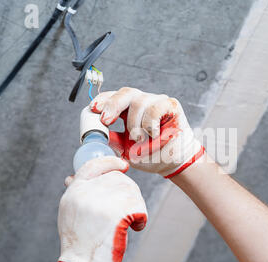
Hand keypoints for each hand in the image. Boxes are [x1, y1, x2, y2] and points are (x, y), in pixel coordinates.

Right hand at [57, 156, 147, 261]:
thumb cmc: (79, 240)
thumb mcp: (70, 211)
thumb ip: (77, 192)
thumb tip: (74, 176)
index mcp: (74, 191)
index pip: (93, 166)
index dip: (110, 162)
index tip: (123, 165)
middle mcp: (86, 193)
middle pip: (118, 179)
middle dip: (127, 192)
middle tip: (126, 210)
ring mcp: (101, 203)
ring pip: (131, 191)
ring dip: (135, 206)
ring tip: (128, 221)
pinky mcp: (117, 214)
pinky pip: (139, 206)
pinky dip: (141, 218)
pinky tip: (135, 227)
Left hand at [89, 87, 204, 177]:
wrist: (174, 162)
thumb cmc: (150, 154)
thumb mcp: (125, 150)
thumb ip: (111, 140)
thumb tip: (95, 133)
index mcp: (128, 110)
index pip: (113, 98)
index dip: (102, 100)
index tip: (93, 110)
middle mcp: (142, 102)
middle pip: (125, 93)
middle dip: (112, 105)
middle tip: (106, 121)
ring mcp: (157, 101)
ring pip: (139, 102)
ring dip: (135, 124)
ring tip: (139, 139)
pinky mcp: (171, 105)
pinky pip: (154, 108)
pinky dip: (150, 124)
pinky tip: (153, 134)